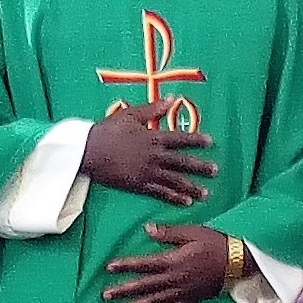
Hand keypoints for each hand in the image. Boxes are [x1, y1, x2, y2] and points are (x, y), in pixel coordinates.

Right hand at [81, 99, 216, 206]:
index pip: (180, 139)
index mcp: (153, 137)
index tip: (211, 142)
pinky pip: (160, 192)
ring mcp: (147, 172)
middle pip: (182, 162)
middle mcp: (154, 156)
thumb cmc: (106, 131)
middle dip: (200, 167)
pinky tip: (185, 202)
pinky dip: (173, 198)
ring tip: (205, 193)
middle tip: (215, 171)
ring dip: (191, 187)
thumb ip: (152, 109)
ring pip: (174, 181)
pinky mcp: (138, 185)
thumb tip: (172, 100)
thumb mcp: (129, 115)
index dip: (197, 140)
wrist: (87, 151)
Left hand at [103, 223, 230, 302]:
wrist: (239, 263)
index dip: (125, 265)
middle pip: (144, 287)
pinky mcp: (189, 301)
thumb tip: (147, 229)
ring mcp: (181, 293)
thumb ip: (168, 233)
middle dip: (124, 291)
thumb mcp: (192, 232)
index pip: (143, 265)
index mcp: (173, 262)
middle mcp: (174, 280)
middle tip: (105, 295)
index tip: (109, 267)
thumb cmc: (215, 244)